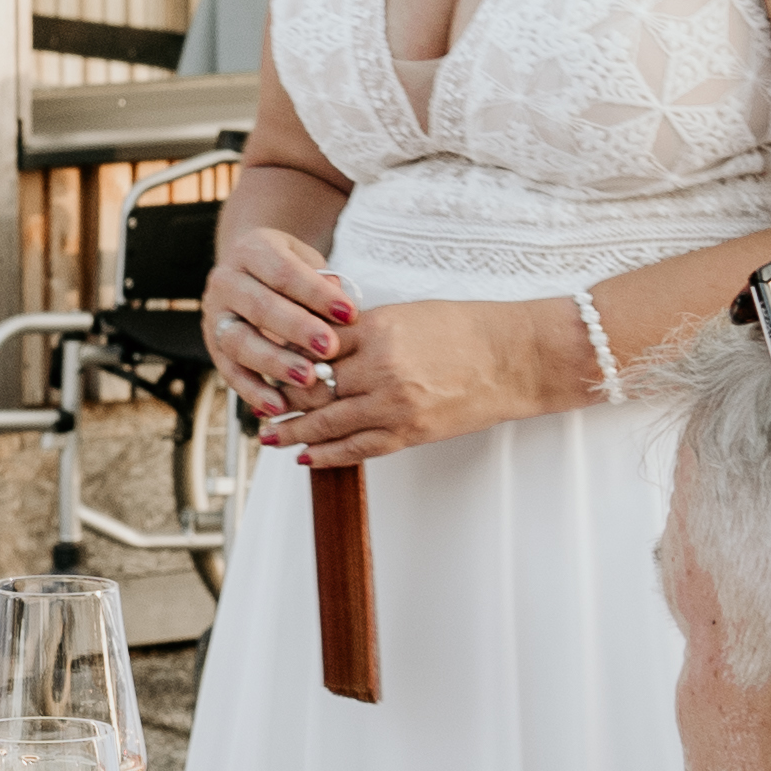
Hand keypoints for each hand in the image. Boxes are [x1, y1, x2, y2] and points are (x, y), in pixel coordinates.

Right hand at [208, 222, 360, 432]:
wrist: (252, 274)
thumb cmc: (290, 272)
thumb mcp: (307, 262)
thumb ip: (323, 281)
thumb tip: (341, 304)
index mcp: (251, 250)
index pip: (284, 272)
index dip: (316, 293)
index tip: (349, 313)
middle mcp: (226, 280)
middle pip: (259, 306)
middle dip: (297, 329)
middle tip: (329, 348)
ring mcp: (215, 315)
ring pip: (239, 341)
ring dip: (274, 362)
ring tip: (307, 378)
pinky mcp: (213, 347)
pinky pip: (229, 372)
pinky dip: (253, 391)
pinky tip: (279, 406)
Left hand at [281, 298, 550, 466]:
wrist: (515, 358)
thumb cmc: (465, 329)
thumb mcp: (406, 314)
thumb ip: (362, 330)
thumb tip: (319, 345)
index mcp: (376, 329)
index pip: (312, 346)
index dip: (284, 357)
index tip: (264, 361)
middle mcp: (379, 368)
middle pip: (312, 388)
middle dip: (280, 397)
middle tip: (255, 402)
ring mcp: (394, 404)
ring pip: (327, 423)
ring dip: (292, 431)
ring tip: (267, 435)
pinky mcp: (410, 432)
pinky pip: (357, 448)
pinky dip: (327, 455)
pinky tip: (305, 456)